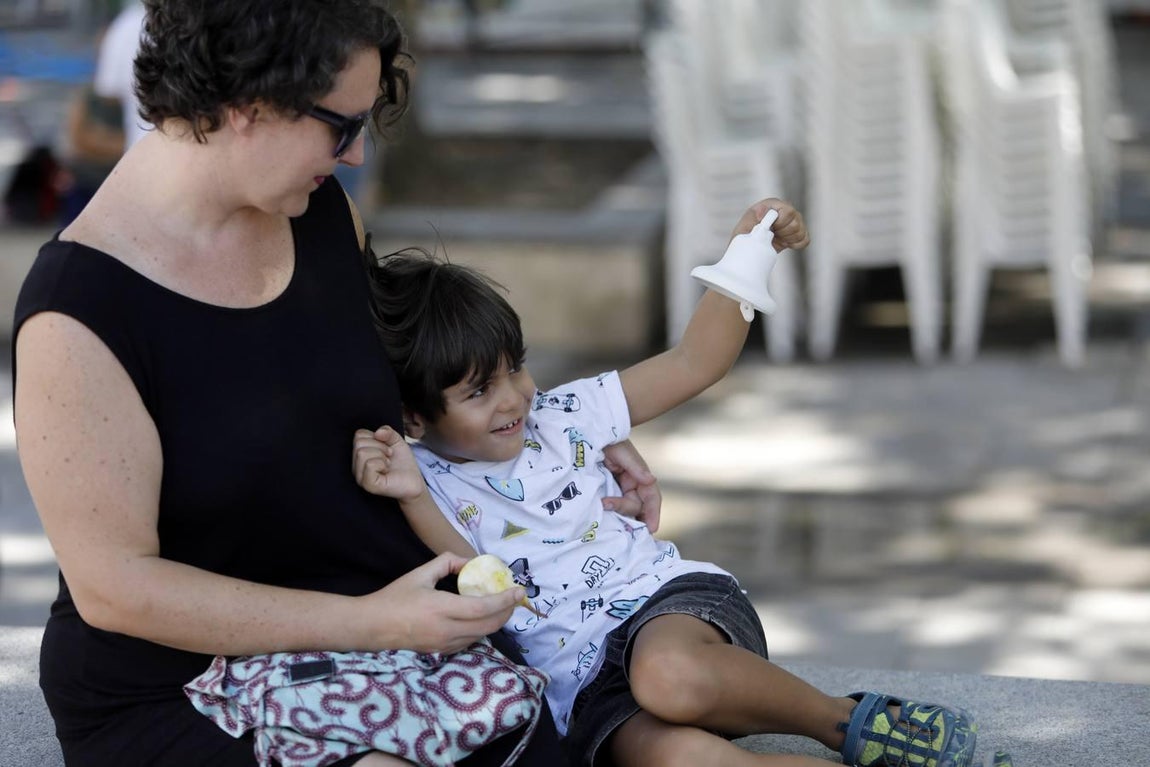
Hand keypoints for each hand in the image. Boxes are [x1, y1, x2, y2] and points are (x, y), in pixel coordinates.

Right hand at [353, 426, 426, 501]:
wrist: (414, 481)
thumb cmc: (402, 463)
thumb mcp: (396, 441)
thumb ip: (387, 431)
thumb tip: (378, 433)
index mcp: (359, 455)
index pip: (358, 435)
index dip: (376, 437)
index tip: (387, 448)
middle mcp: (356, 467)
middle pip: (359, 443)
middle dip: (380, 446)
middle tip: (389, 456)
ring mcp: (360, 477)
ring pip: (362, 453)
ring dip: (382, 456)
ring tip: (387, 464)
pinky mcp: (368, 485)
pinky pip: (369, 464)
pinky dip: (382, 464)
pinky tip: (386, 472)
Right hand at [363, 553, 524, 653]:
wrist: (372, 627)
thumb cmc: (395, 598)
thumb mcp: (420, 574)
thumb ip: (446, 563)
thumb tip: (468, 562)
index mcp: (442, 609)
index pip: (483, 608)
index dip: (505, 600)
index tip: (519, 590)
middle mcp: (447, 631)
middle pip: (489, 626)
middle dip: (507, 612)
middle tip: (514, 597)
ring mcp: (444, 645)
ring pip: (482, 635)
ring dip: (496, 621)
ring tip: (500, 606)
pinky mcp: (441, 652)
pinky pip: (470, 641)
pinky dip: (481, 629)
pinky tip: (480, 618)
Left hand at [601, 439, 661, 532]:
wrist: (590, 437)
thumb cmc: (610, 441)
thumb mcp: (622, 452)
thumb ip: (636, 467)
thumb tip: (651, 480)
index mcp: (640, 477)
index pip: (652, 497)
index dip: (654, 513)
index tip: (652, 528)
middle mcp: (633, 486)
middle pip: (636, 507)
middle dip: (624, 508)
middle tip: (607, 503)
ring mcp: (619, 491)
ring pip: (624, 510)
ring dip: (616, 511)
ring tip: (602, 505)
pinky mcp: (606, 493)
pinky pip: (611, 507)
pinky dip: (609, 511)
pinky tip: (601, 513)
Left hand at [730, 198, 809, 252]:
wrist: (750, 248)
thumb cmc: (745, 237)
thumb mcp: (743, 228)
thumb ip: (752, 218)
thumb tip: (762, 213)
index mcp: (772, 205)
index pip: (788, 211)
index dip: (781, 223)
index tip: (771, 229)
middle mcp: (785, 210)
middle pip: (796, 223)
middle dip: (783, 233)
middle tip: (772, 235)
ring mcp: (794, 221)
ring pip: (801, 232)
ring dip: (788, 239)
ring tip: (776, 239)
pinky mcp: (798, 232)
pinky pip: (805, 240)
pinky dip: (795, 245)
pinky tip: (785, 243)